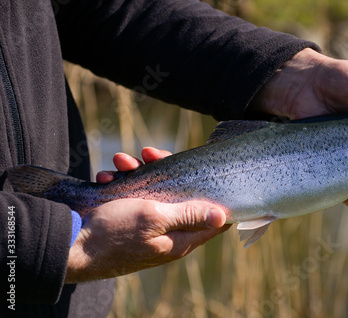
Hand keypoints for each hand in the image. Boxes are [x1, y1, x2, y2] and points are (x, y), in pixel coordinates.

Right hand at [65, 147, 229, 282]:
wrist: (71, 245)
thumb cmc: (114, 234)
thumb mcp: (154, 218)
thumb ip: (188, 215)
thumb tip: (222, 217)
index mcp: (180, 239)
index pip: (212, 223)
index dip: (214, 198)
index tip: (208, 175)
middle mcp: (167, 233)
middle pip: (180, 197)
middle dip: (166, 171)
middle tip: (149, 153)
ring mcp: (147, 226)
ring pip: (153, 191)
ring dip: (137, 172)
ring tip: (120, 162)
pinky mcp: (129, 219)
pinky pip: (132, 196)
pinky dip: (121, 183)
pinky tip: (107, 178)